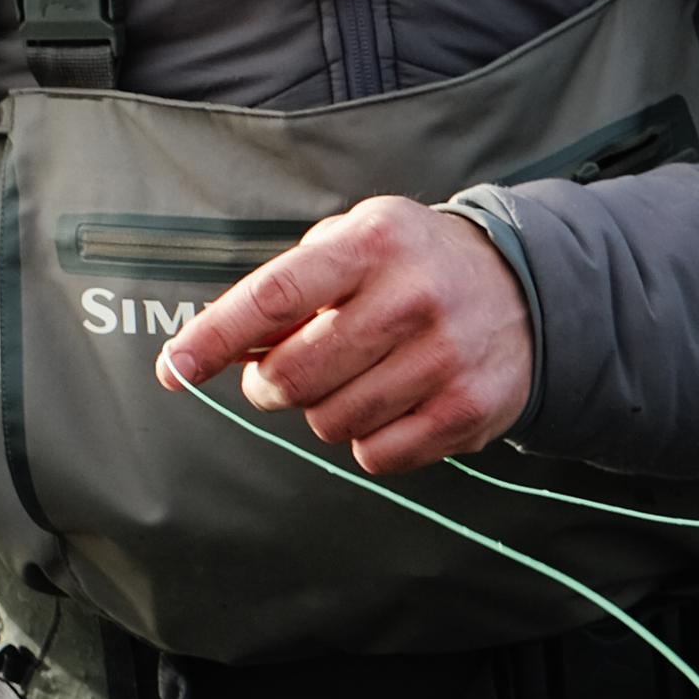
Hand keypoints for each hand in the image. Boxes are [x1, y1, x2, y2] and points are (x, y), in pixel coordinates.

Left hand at [153, 195, 531, 474]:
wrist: (522, 289)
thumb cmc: (412, 267)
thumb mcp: (352, 245)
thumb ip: (285, 289)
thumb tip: (211, 347)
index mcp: (371, 244)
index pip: (273, 298)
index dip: (214, 338)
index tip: (175, 367)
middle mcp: (411, 297)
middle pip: (293, 375)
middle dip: (272, 384)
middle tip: (285, 374)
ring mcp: (443, 357)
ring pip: (331, 421)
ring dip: (326, 410)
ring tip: (356, 378)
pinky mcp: (466, 409)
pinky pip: (376, 454)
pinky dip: (369, 440)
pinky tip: (392, 403)